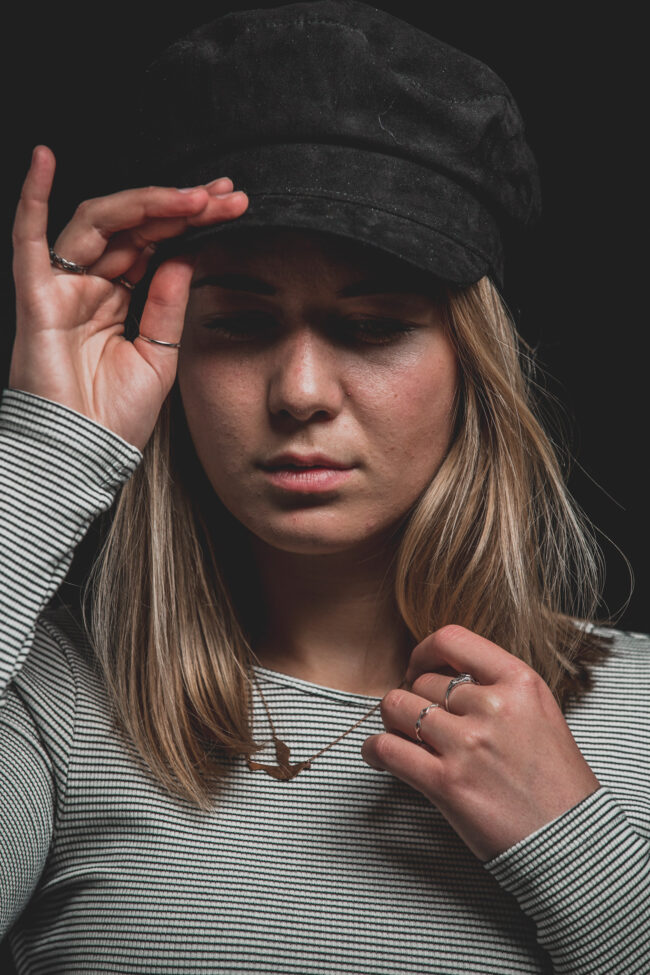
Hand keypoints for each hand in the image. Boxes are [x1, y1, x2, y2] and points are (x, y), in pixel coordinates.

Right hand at [9, 145, 248, 450]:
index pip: (156, 245)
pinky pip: (26, 240)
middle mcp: (91, 288)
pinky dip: (31, 197)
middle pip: (134, 228)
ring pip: (99, 225)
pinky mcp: (37, 298)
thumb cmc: (114, 418)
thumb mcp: (159, 358)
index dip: (191, 223)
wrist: (83, 455)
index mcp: (119, 301)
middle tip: (228, 196)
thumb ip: (168, 307)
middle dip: (182, 207)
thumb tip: (184, 257)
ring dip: (146, 203)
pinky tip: (44, 159)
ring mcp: (63, 289)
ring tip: (194, 197)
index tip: (233, 207)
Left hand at [361, 624, 600, 861]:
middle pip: (422, 681)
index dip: (424, 652)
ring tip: (398, 735)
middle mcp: (494, 706)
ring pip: (397, 708)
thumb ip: (496, 688)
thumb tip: (439, 676)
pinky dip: (374, 750)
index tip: (418, 669)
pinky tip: (378, 755)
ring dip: (392, 722)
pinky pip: (387, 749)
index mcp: (520, 682)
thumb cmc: (555, 780)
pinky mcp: (447, 783)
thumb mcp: (538, 713)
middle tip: (418, 722)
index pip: (452, 640)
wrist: (571, 841)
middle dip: (413, 699)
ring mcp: (469, 744)